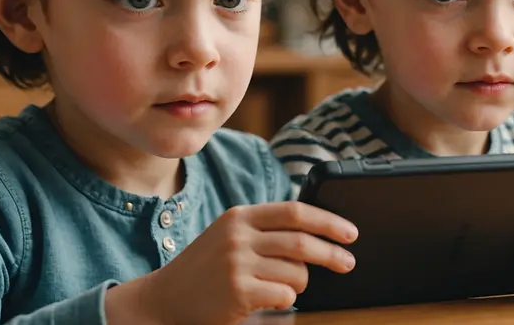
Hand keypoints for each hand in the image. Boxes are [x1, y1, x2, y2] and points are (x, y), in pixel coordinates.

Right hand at [105, 201, 357, 324]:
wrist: (163, 300)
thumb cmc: (204, 272)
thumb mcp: (229, 237)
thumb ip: (264, 230)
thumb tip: (317, 232)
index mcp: (239, 217)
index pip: (294, 211)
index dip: (327, 220)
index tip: (350, 232)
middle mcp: (238, 236)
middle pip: (302, 242)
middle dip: (332, 253)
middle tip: (348, 262)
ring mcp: (237, 264)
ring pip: (296, 273)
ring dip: (300, 284)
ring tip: (282, 288)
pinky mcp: (238, 292)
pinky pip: (284, 295)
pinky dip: (285, 300)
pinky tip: (267, 301)